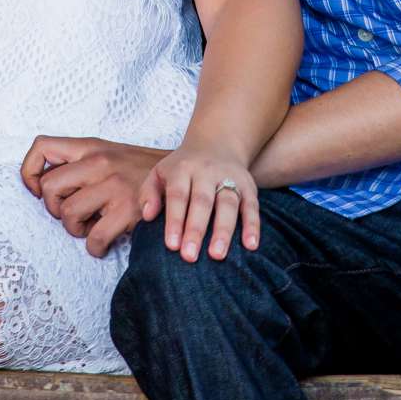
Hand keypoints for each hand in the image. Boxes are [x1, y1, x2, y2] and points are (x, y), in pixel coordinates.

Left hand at [21, 136, 163, 258]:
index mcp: (91, 147)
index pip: (42, 146)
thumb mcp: (108, 154)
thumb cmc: (138, 172)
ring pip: (67, 215)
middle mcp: (99, 162)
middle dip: (55, 209)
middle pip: (49, 188)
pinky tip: (105, 241)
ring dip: (76, 230)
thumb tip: (41, 185)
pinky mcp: (127, 210)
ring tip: (92, 226)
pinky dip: (95, 248)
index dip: (30, 172)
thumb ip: (79, 164)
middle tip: (73, 214)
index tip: (38, 191)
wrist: (181, 178)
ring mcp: (113, 185)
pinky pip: (93, 240)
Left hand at [148, 140, 260, 262]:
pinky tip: (251, 246)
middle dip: (196, 229)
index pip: (178, 195)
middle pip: (202, 201)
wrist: (217, 142)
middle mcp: (207, 172)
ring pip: (228, 203)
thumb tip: (147, 216)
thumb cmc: (182, 168)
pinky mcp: (248, 186)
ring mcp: (230, 177)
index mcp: (183, 169)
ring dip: (223, 230)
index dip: (175, 220)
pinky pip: (252, 206)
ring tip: (217, 255)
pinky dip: (253, 225)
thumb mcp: (160, 172)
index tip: (171, 246)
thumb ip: (149, 193)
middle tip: (190, 257)